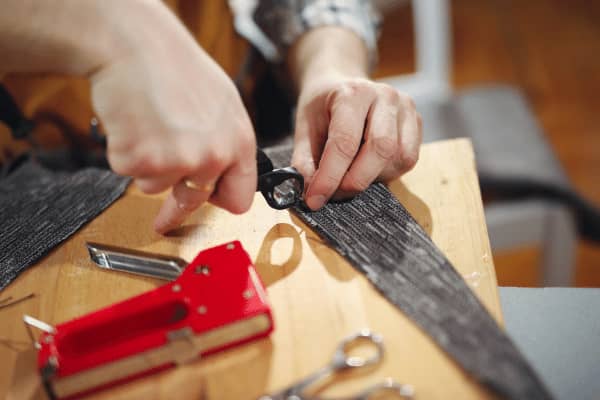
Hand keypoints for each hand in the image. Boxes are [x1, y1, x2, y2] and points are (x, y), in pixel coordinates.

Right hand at [90, 2, 256, 233]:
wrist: (133, 45)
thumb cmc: (173, 66)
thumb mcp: (221, 103)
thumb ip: (225, 141)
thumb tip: (222, 171)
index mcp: (239, 142)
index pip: (240, 198)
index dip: (221, 201)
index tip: (209, 204)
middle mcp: (213, 156)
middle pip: (194, 201)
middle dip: (177, 206)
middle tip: (164, 217)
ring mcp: (178, 161)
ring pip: (156, 186)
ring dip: (147, 165)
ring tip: (147, 125)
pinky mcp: (141, 162)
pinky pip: (128, 172)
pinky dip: (124, 152)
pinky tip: (131, 123)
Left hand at [292, 74, 421, 209]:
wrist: (342, 86)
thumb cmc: (323, 107)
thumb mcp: (304, 129)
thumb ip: (305, 162)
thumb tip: (310, 192)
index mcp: (352, 93)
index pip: (345, 142)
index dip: (330, 177)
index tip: (315, 199)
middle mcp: (385, 96)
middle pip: (381, 150)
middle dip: (355, 181)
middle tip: (334, 194)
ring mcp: (406, 109)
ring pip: (398, 158)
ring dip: (372, 178)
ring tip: (350, 175)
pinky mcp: (417, 123)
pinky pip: (408, 159)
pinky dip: (388, 173)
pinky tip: (369, 167)